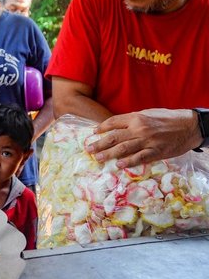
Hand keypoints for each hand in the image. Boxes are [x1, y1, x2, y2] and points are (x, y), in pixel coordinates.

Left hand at [86, 108, 201, 167]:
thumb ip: (132, 120)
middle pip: (114, 137)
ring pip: (123, 148)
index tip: (93, 132)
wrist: (189, 126)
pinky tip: (119, 165)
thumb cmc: (167, 118)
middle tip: (89, 149)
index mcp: (136, 117)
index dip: (102, 127)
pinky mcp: (156, 151)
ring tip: (98, 158)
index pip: (113, 122)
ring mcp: (147, 141)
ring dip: (109, 154)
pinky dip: (128, 161)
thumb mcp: (148, 114)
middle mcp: (139, 129)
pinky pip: (139, 158)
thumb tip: (116, 126)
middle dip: (100, 143)